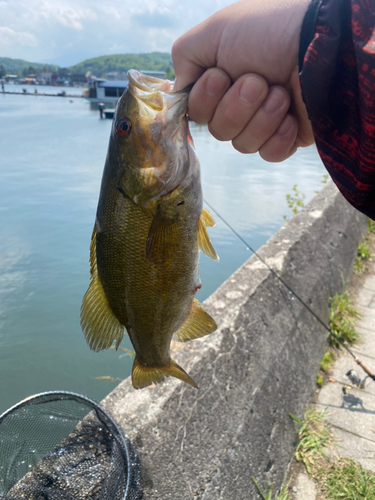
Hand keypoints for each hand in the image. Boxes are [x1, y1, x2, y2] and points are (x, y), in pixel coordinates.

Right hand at [172, 0, 313, 160]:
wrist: (321, 41)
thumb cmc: (269, 30)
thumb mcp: (215, 31)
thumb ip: (184, 57)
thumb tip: (179, 89)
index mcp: (221, 82)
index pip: (196, 112)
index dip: (204, 101)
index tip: (220, 76)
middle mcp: (239, 103)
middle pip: (218, 132)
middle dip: (236, 106)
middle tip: (258, 81)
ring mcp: (264, 122)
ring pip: (242, 145)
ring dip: (261, 117)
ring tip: (280, 92)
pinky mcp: (288, 137)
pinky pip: (269, 155)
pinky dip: (278, 136)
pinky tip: (290, 116)